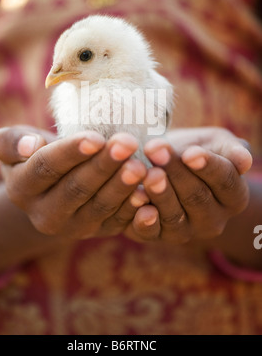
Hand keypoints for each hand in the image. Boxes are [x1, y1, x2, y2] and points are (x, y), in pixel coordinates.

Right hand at [0, 125, 147, 239]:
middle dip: (103, 166)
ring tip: (140, 166)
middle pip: (76, 189)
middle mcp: (44, 215)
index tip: (95, 137)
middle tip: (127, 144)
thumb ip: (11, 141)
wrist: (53, 185)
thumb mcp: (13, 143)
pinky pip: (117, 222)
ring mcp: (72, 227)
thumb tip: (30, 146)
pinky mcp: (97, 232)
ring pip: (99, 207)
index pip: (45, 168)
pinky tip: (147, 191)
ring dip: (122, 186)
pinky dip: (133, 208)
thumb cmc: (35, 153)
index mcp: (21, 189)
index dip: (71, 153)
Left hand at [125, 127, 252, 242]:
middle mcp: (214, 220)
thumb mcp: (215, 143)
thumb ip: (231, 150)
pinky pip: (151, 232)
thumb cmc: (193, 150)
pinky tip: (136, 198)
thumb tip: (244, 161)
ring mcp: (187, 231)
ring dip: (160, 194)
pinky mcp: (158, 236)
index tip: (190, 153)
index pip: (225, 181)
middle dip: (176, 173)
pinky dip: (143, 219)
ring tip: (148, 173)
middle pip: (197, 197)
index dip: (208, 167)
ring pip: (174, 216)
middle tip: (156, 152)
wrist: (164, 165)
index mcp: (233, 196)